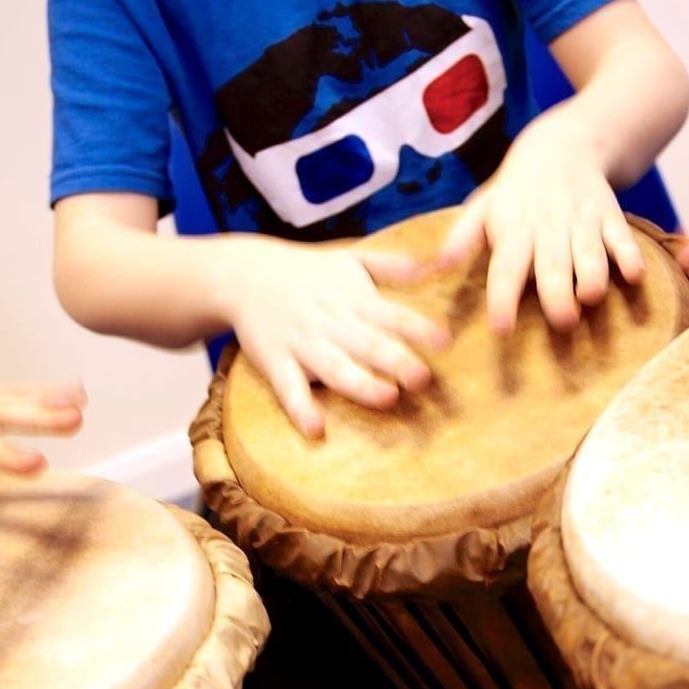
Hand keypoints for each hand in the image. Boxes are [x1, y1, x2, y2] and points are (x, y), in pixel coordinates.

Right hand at [226, 238, 449, 437]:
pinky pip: (289, 389)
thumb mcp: (351, 259)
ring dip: (360, 384)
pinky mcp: (276, 363)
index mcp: (355, 301)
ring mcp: (303, 344)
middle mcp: (332, 323)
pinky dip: (301, 409)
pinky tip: (316, 430)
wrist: (244, 275)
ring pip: (335, 368)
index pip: (392, 315)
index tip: (444, 342)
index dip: (418, 329)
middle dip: (395, 360)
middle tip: (423, 378)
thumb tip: (435, 265)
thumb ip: (393, 266)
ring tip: (386, 398)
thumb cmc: (308, 273)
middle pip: (368, 344)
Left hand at [438, 114, 644, 336]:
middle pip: (553, 266)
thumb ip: (463, 237)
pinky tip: (633, 276)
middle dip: (558, 293)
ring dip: (593, 276)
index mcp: (514, 230)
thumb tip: (436, 267)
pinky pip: (623, 237)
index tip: (502, 329)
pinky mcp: (611, 217)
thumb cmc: (517, 190)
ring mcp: (583, 222)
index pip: (506, 268)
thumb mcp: (484, 205)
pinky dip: (630, 255)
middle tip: (562, 322)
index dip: (504, 299)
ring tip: (591, 298)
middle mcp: (548, 228)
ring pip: (590, 253)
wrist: (565, 144)